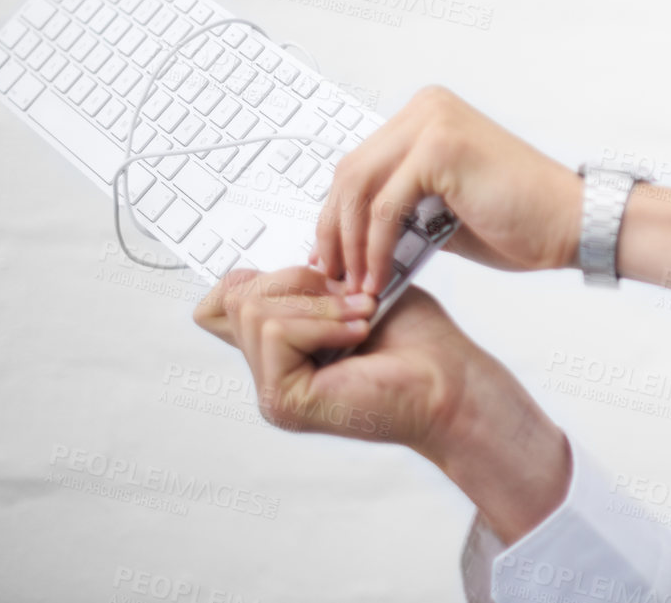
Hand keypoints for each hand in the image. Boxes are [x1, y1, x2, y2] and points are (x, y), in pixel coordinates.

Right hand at [192, 265, 461, 454]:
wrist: (451, 380)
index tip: (321, 280)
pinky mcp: (282, 401)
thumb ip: (296, 284)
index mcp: (281, 348)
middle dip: (301, 281)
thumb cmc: (418, 340)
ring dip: (319, 304)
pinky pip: (275, 332)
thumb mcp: (350, 291)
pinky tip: (358, 337)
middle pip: (238, 295)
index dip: (263, 275)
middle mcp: (271, 372)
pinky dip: (322, 322)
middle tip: (353, 300)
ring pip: (255, 310)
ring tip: (361, 319)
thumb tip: (250, 270)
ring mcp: (273, 391)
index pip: (219, 303)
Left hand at [311, 86, 583, 295]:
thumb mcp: (443, 212)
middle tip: (332, 276)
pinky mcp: (440, 148)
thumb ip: (401, 211)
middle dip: (333, 230)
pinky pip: (384, 206)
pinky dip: (374, 248)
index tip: (329, 256)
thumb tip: (351, 240)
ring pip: (358, 187)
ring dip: (350, 244)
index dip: (336, 214)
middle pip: (350, 172)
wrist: (572, 223)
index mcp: (427, 114)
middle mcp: (426, 108)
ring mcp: (433, 122)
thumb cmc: (520, 219)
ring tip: (355, 284)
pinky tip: (379, 277)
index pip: (359, 164)